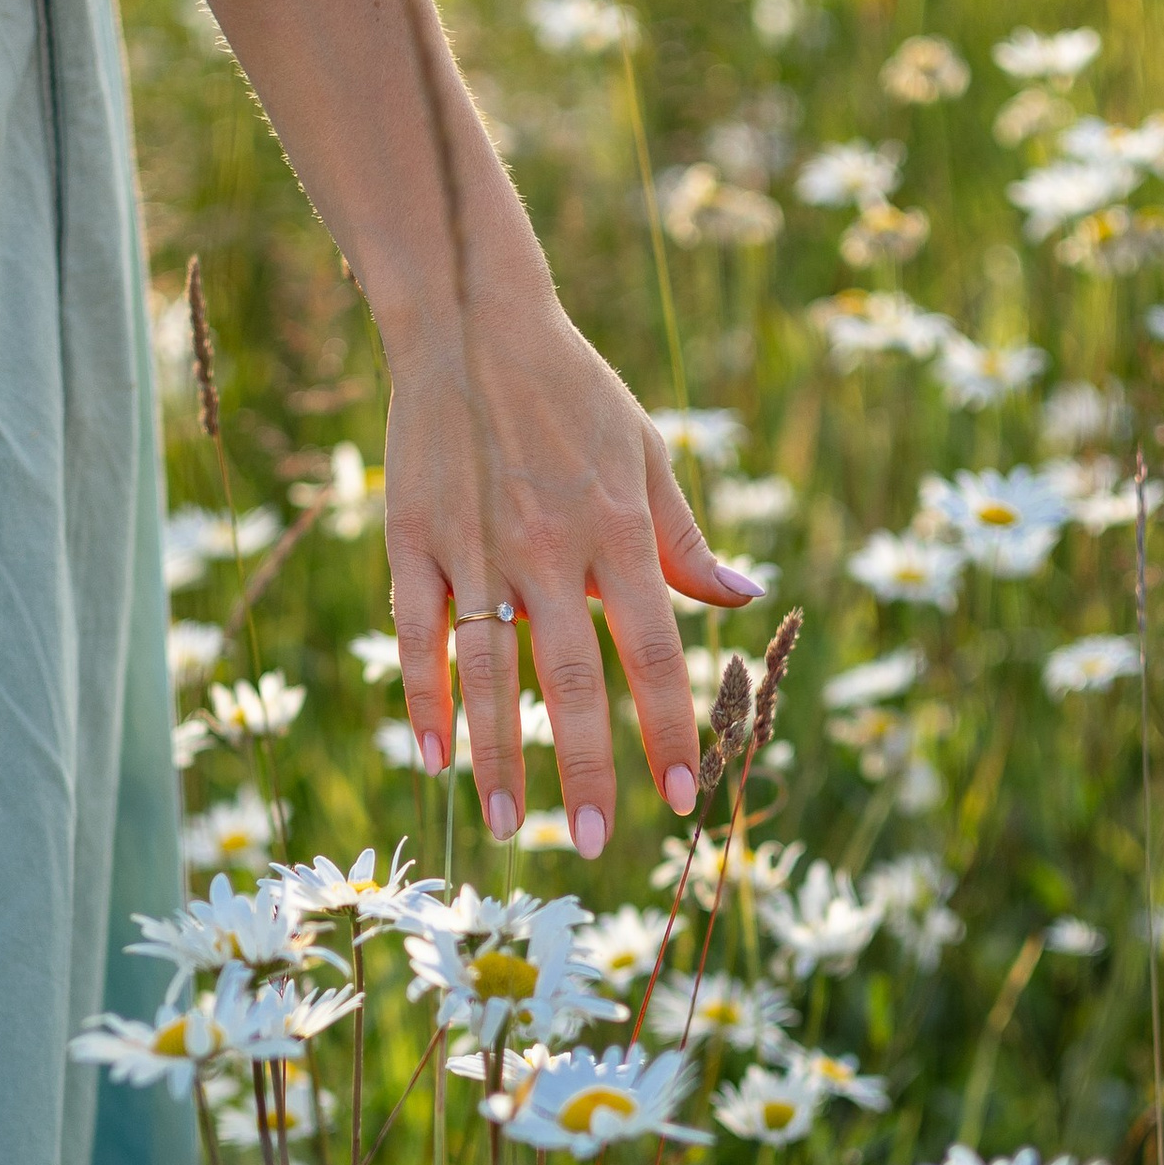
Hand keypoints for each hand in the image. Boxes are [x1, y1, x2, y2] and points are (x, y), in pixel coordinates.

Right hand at [383, 286, 759, 855]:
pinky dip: (426, 697)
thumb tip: (748, 600)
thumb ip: (686, 541)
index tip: (679, 797)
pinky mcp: (414, 538)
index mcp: (616, 530)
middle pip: (570, 680)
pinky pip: (420, 633)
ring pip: (490, 672)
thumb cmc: (574, 392)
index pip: (651, 653)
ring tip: (510, 828)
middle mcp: (548, 547)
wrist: (474, 320)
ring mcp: (476, 545)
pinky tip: (434, 758)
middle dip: (587, 770)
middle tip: (597, 845)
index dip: (666, 729)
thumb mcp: (647, 455)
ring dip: (500, 757)